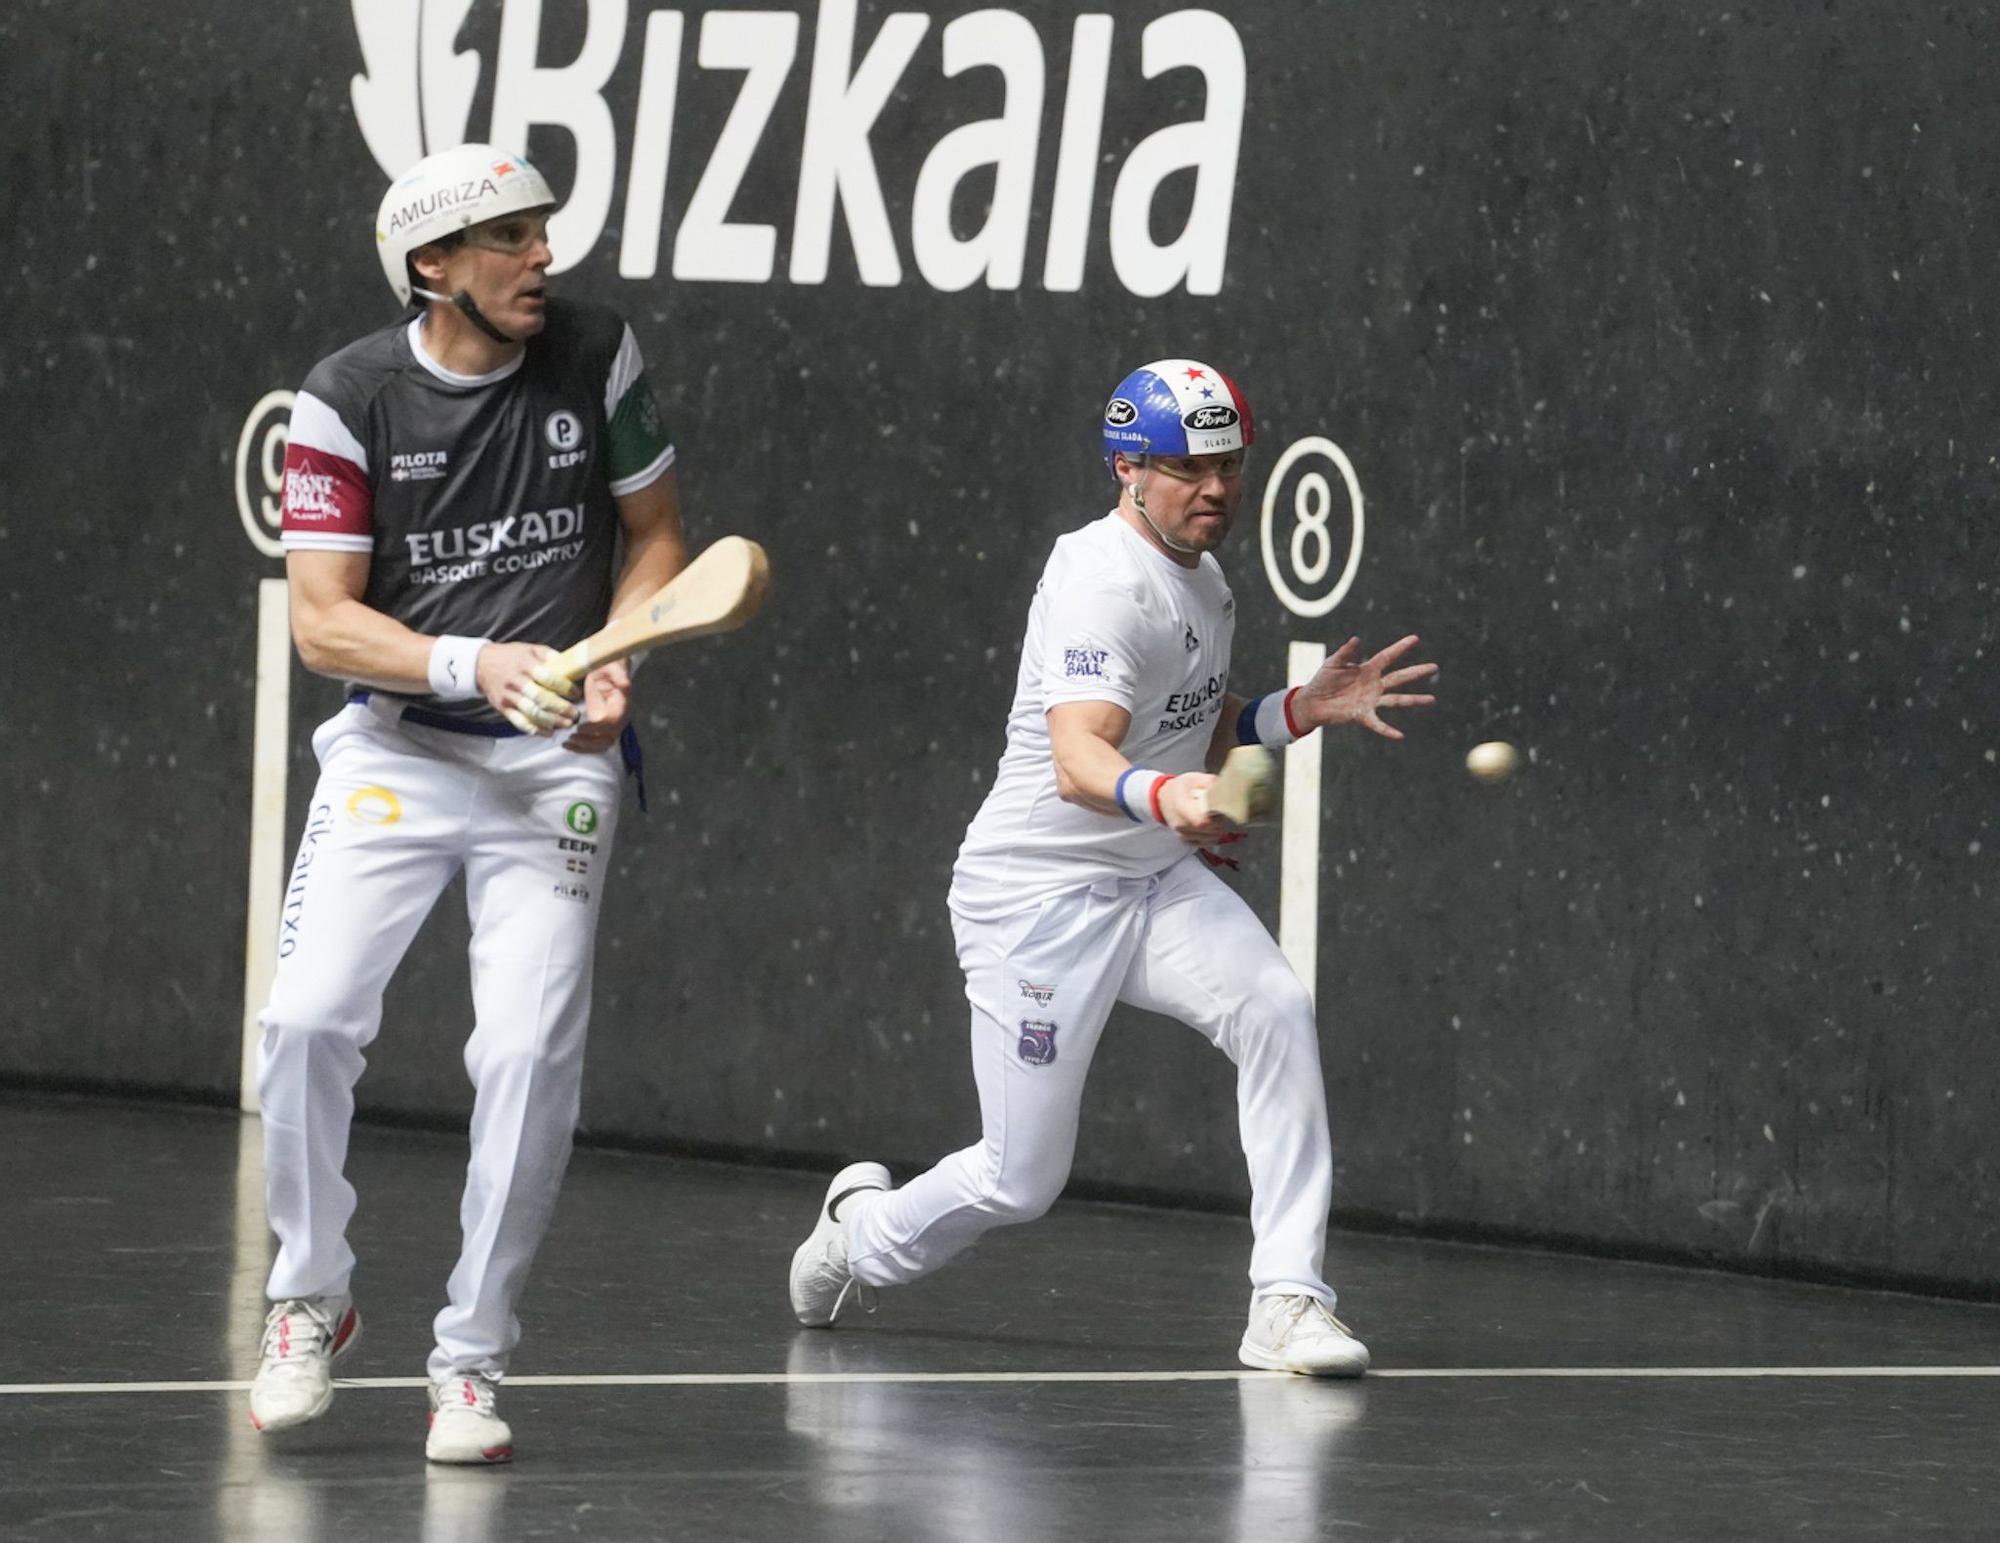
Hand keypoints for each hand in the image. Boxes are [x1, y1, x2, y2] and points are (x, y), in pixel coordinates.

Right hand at [477, 642, 580, 735]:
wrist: (480, 664)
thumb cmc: (511, 656)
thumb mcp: (530, 649)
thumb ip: (551, 657)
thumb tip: (573, 665)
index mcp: (526, 665)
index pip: (548, 678)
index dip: (565, 688)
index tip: (576, 693)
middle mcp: (516, 682)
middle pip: (542, 699)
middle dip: (562, 708)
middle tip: (575, 714)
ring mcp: (509, 697)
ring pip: (532, 713)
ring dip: (552, 721)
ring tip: (567, 724)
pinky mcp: (503, 709)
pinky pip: (520, 723)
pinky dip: (536, 730)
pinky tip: (549, 732)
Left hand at [558, 661, 631, 755]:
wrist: (606, 667)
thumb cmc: (607, 665)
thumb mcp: (612, 665)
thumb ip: (619, 674)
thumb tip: (625, 685)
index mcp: (622, 705)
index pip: (612, 723)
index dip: (597, 728)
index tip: (579, 727)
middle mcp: (618, 718)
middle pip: (608, 739)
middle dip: (588, 742)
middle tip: (570, 738)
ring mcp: (609, 725)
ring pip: (601, 745)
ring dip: (584, 748)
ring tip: (566, 743)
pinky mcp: (599, 726)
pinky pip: (594, 743)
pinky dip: (581, 747)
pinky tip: (567, 744)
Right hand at [1158, 773, 1232, 845]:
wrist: (1164, 798)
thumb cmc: (1181, 788)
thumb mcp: (1194, 778)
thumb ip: (1210, 783)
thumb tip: (1225, 787)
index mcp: (1181, 807)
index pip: (1203, 822)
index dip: (1216, 818)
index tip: (1217, 810)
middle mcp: (1180, 824)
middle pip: (1209, 831)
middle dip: (1219, 822)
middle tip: (1217, 812)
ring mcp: (1182, 834)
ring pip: (1210, 839)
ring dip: (1217, 830)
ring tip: (1213, 818)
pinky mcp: (1185, 840)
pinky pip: (1205, 844)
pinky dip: (1211, 837)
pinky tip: (1210, 827)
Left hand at [1294, 634, 1438, 739]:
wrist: (1312, 702)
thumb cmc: (1323, 680)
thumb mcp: (1333, 663)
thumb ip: (1345, 652)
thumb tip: (1356, 639)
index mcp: (1367, 669)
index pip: (1387, 656)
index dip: (1400, 648)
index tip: (1415, 638)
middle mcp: (1374, 685)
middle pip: (1399, 677)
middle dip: (1416, 672)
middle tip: (1434, 667)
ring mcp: (1371, 700)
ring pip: (1397, 699)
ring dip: (1414, 700)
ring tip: (1432, 699)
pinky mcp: (1363, 715)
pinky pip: (1378, 724)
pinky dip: (1388, 730)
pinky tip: (1400, 736)